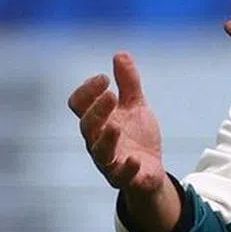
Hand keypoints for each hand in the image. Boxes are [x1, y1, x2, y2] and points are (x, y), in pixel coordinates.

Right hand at [67, 52, 165, 193]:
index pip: (79, 104)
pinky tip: (134, 159)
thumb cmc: (137, 136)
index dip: (87, 90)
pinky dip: (126, 168)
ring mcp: (110, 161)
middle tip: (111, 95)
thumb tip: (120, 54)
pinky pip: (120, 175)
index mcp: (98, 120)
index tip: (104, 78)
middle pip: (86, 126)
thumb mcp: (135, 106)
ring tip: (115, 126)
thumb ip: (128, 83)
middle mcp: (97, 140)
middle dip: (96, 110)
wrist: (151, 170)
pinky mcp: (125, 177)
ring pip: (98, 152)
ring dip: (105, 139)